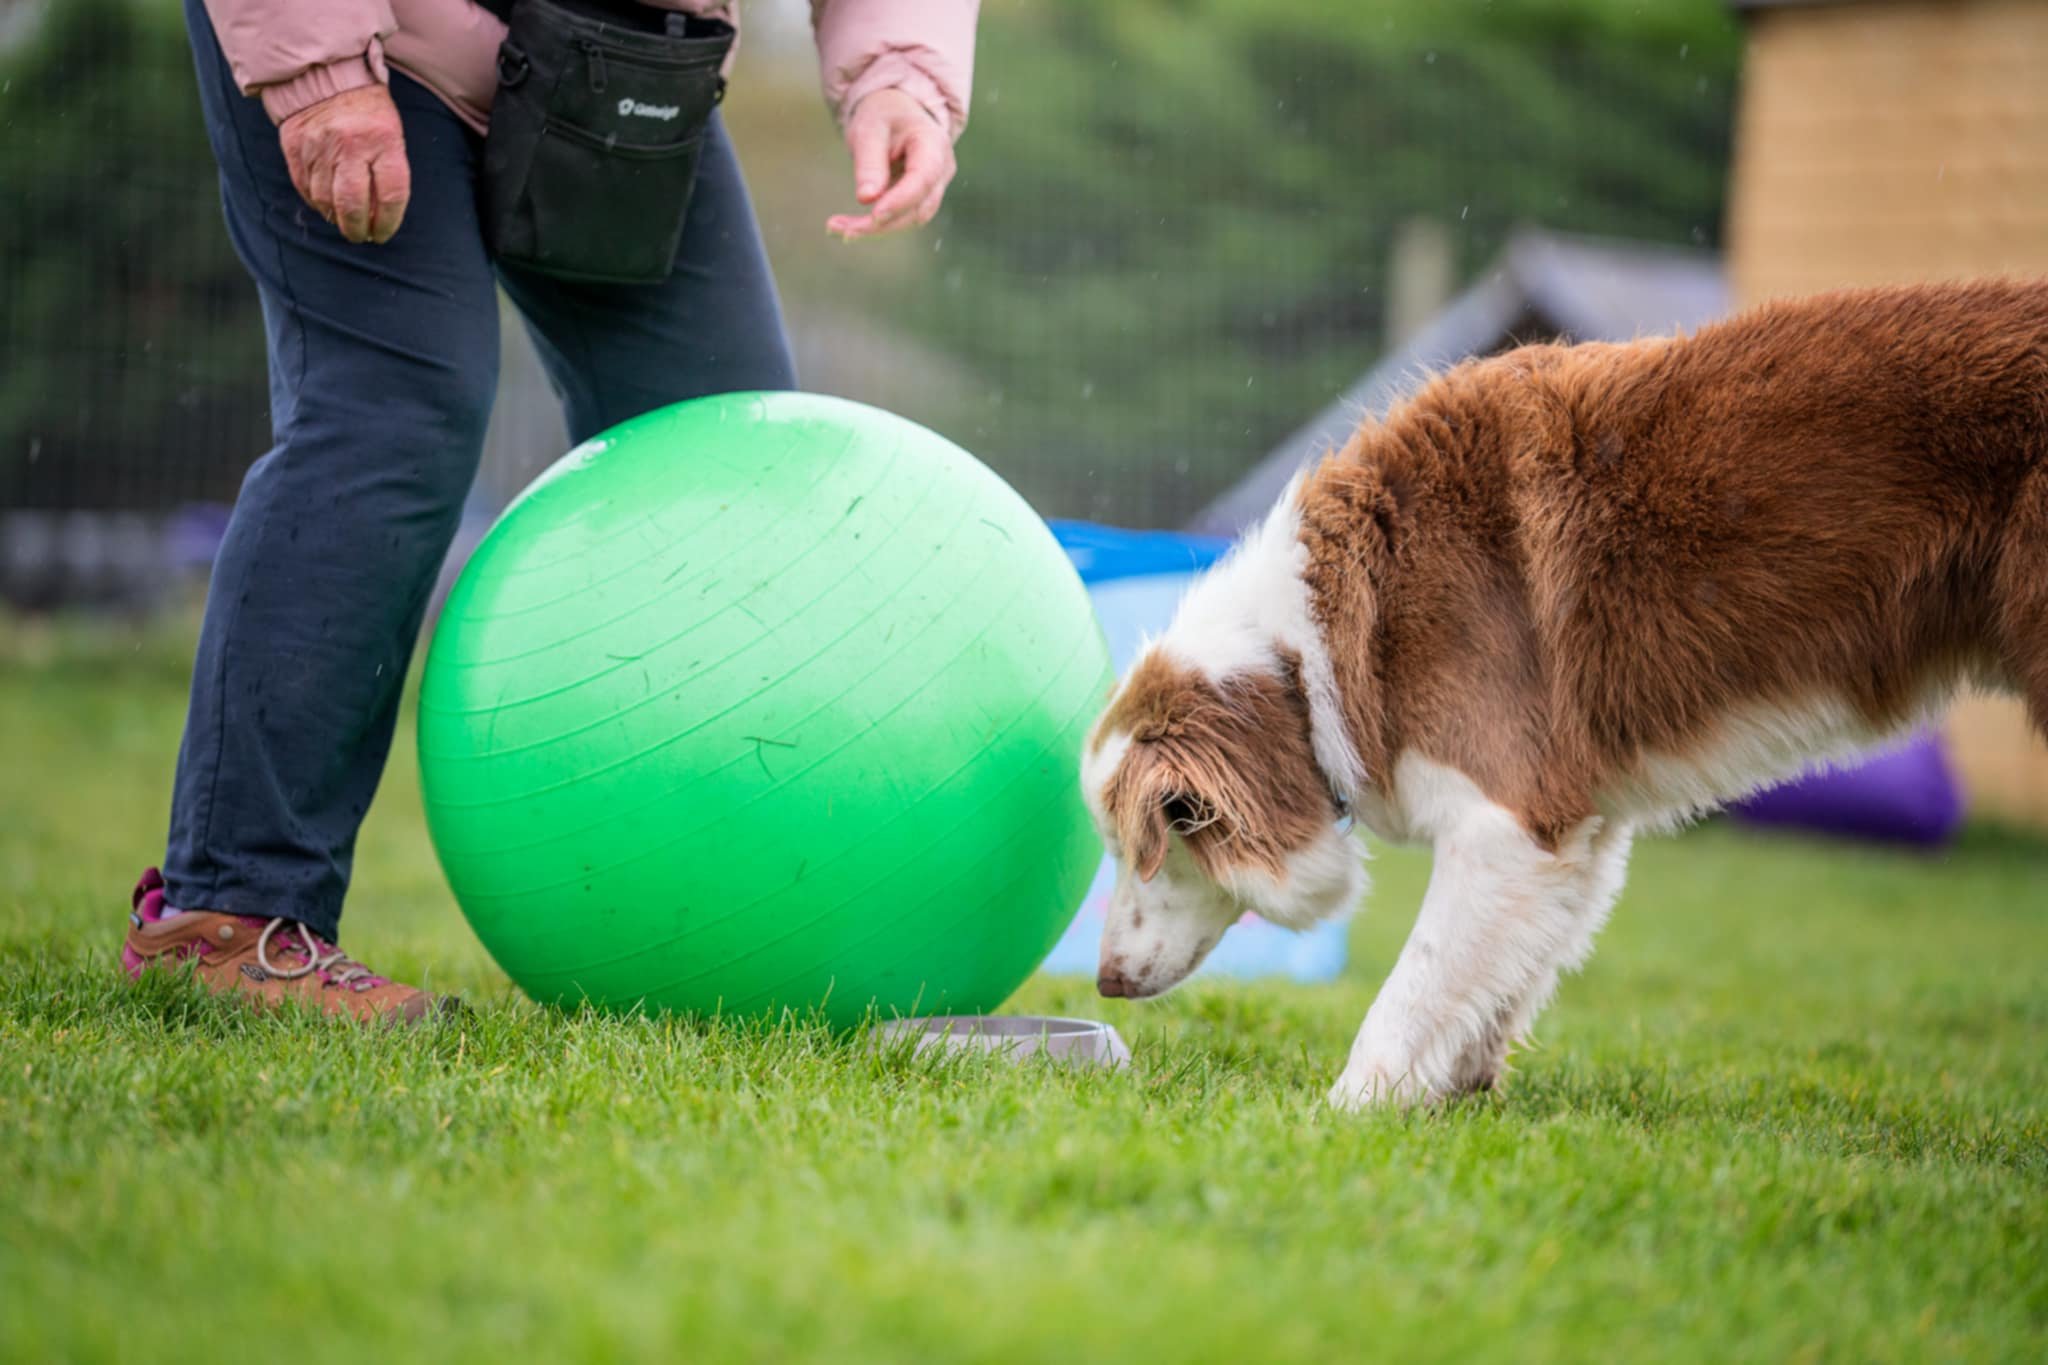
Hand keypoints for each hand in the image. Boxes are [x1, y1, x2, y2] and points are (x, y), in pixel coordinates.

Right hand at [279, 84, 410, 244]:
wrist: (325, 74)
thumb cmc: (368, 111)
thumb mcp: (391, 134)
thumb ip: (388, 172)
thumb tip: (379, 216)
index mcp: (383, 140)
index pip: (391, 195)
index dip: (387, 222)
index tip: (382, 234)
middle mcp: (350, 144)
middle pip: (353, 204)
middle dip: (357, 229)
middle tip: (360, 236)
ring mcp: (319, 145)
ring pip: (325, 199)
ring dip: (335, 218)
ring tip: (343, 223)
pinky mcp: (295, 145)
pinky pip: (304, 186)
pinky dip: (315, 202)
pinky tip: (324, 206)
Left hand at [827, 88, 954, 239]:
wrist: (895, 113)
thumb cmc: (883, 115)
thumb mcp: (870, 129)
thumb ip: (869, 161)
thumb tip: (866, 198)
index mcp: (934, 144)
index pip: (923, 179)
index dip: (900, 200)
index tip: (874, 215)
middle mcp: (941, 170)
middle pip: (918, 208)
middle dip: (882, 223)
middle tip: (841, 229)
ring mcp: (933, 188)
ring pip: (910, 219)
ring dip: (876, 229)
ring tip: (838, 228)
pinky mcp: (919, 200)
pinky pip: (901, 218)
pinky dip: (876, 225)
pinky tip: (848, 226)